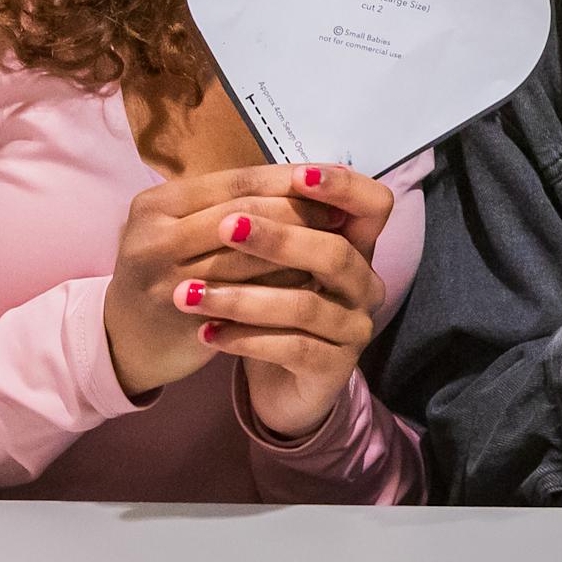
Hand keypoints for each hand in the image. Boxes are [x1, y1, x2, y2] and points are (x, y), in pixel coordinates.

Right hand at [104, 164, 358, 398]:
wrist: (125, 340)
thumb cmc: (171, 272)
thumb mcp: (186, 228)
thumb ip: (234, 203)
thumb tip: (311, 179)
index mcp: (156, 204)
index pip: (236, 182)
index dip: (287, 181)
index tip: (328, 183)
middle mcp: (153, 238)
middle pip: (244, 214)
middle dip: (298, 212)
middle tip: (340, 217)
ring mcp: (164, 281)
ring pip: (249, 257)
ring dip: (298, 251)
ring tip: (336, 247)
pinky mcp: (183, 320)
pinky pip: (247, 297)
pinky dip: (283, 287)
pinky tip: (312, 284)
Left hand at [188, 165, 395, 438]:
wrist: (281, 386)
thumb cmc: (275, 311)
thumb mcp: (276, 264)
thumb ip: (271, 223)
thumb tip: (235, 184)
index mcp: (356, 247)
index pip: (374, 206)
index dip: (344, 188)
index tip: (298, 176)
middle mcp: (364, 286)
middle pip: (336, 252)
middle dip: (278, 237)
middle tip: (224, 228)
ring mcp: (354, 329)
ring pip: (305, 305)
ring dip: (242, 297)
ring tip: (187, 293)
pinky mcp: (334, 369)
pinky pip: (292, 349)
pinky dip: (245, 339)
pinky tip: (206, 333)